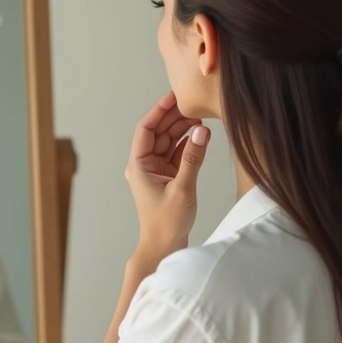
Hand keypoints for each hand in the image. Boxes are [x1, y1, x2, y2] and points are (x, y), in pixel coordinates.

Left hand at [124, 91, 209, 259]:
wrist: (164, 247)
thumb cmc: (167, 223)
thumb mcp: (182, 189)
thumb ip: (193, 158)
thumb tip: (202, 131)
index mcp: (138, 164)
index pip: (146, 128)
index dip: (160, 109)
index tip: (175, 95)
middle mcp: (145, 163)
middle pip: (159, 131)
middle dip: (175, 116)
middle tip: (194, 102)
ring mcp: (157, 169)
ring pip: (170, 140)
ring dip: (184, 128)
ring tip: (203, 116)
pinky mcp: (169, 175)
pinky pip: (178, 152)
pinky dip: (189, 143)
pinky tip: (202, 133)